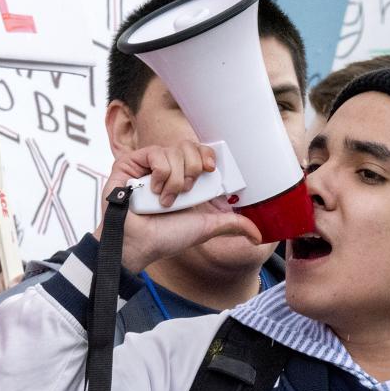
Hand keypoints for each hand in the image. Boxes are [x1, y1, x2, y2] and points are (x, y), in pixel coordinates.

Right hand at [101, 142, 262, 272]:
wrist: (139, 244)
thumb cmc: (166, 237)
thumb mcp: (206, 228)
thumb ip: (232, 224)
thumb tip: (257, 235)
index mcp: (187, 179)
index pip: (201, 152)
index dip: (208, 156)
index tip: (211, 170)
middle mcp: (169, 169)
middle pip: (190, 146)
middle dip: (193, 170)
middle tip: (186, 191)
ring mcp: (149, 165)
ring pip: (174, 150)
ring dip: (175, 179)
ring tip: (166, 200)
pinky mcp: (132, 163)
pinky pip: (155, 153)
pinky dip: (159, 174)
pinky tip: (152, 192)